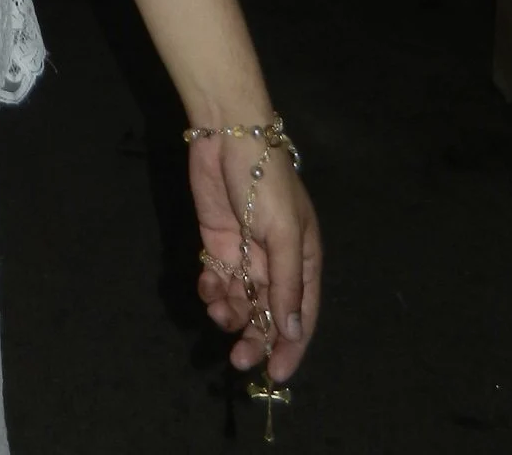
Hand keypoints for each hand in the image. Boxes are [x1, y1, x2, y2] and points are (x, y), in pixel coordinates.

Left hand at [189, 129, 321, 384]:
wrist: (228, 135)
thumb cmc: (267, 181)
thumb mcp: (285, 234)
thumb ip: (287, 283)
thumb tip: (293, 332)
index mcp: (303, 261)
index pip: (301, 316)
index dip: (291, 347)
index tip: (276, 375)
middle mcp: (276, 263)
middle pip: (268, 313)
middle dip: (255, 337)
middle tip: (238, 357)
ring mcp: (246, 254)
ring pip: (240, 300)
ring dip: (230, 313)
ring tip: (218, 312)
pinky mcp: (218, 244)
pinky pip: (217, 280)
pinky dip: (211, 289)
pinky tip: (207, 286)